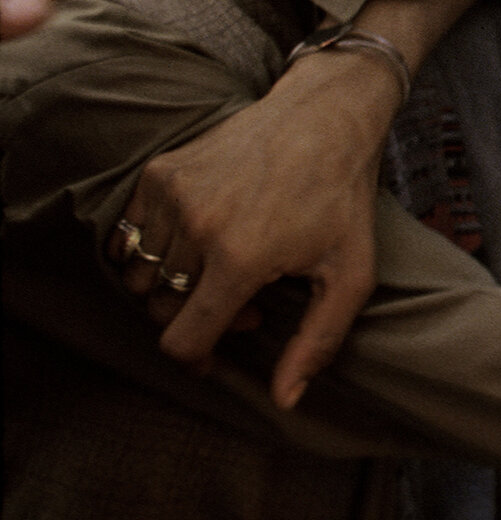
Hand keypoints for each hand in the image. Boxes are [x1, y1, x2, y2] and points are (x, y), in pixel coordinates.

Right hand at [118, 45, 395, 408]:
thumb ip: (317, 343)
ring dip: (175, 283)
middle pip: (161, 307)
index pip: (182, 339)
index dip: (196, 358)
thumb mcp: (350, 275)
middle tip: (245, 301)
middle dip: (196, 316)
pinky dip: (153, 249)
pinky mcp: (159, 172)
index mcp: (240, 258)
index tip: (212, 357)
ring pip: (143, 273)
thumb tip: (286, 401)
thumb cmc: (342, 199)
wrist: (324, 118)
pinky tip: (199, 242)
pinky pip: (130, 234)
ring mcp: (172, 195)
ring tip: (226, 269)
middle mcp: (196, 226)